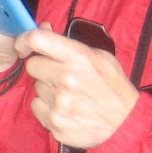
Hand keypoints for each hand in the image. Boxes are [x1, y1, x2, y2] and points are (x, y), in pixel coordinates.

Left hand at [18, 27, 138, 149]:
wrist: (125, 124)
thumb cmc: (113, 88)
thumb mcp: (100, 57)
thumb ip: (68, 43)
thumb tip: (43, 28)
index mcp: (79, 58)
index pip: (37, 39)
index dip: (25, 40)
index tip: (25, 46)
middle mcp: (66, 79)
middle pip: (32, 65)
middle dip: (43, 68)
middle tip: (60, 75)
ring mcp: (58, 102)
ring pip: (36, 87)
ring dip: (48, 89)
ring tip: (70, 95)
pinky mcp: (54, 122)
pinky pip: (37, 106)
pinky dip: (47, 107)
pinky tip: (66, 108)